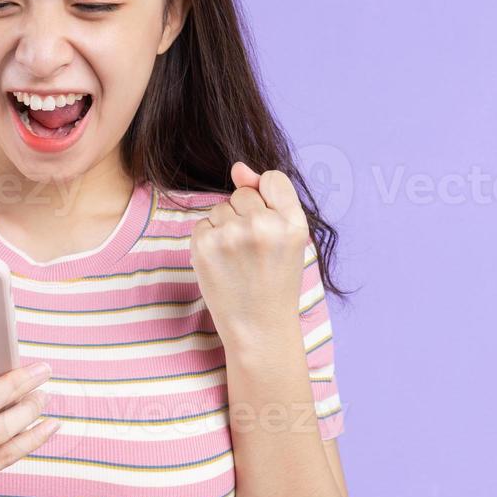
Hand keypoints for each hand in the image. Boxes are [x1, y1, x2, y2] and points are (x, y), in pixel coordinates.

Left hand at [190, 161, 311, 338]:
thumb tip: (238, 168)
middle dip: (245, 215)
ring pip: (220, 208)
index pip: (273, 179)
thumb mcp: (288, 238)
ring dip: (225, 228)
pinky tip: (222, 264)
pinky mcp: (204, 246)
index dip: (268, 201)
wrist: (259, 328)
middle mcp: (264, 225)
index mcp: (293, 223)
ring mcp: (232, 235)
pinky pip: (202, 224)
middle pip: (243, 193)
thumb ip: (269, 197)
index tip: (270, 230)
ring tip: (239, 260)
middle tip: (255, 252)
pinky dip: (209, 241)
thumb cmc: (275, 281)